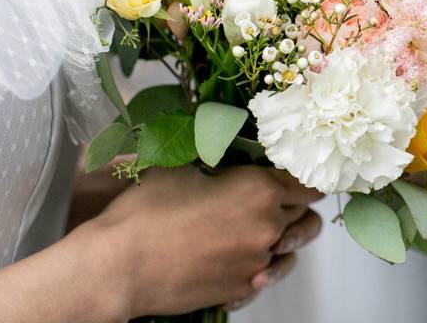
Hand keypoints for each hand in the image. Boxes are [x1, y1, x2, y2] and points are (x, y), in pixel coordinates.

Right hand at [86, 165, 322, 317]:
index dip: (305, 177)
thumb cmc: (145, 212)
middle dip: (294, 205)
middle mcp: (267, 227)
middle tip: (277, 198)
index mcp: (260, 190)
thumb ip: (213, 153)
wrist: (118, 267)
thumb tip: (218, 139)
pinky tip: (244, 258)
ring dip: (286, 237)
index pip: (308, 183)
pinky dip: (264, 266)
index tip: (300, 176)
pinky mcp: (242, 289)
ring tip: (266, 231)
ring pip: (292, 249)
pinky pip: (269, 276)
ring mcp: (257, 262)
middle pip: (304, 214)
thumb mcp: (181, 166)